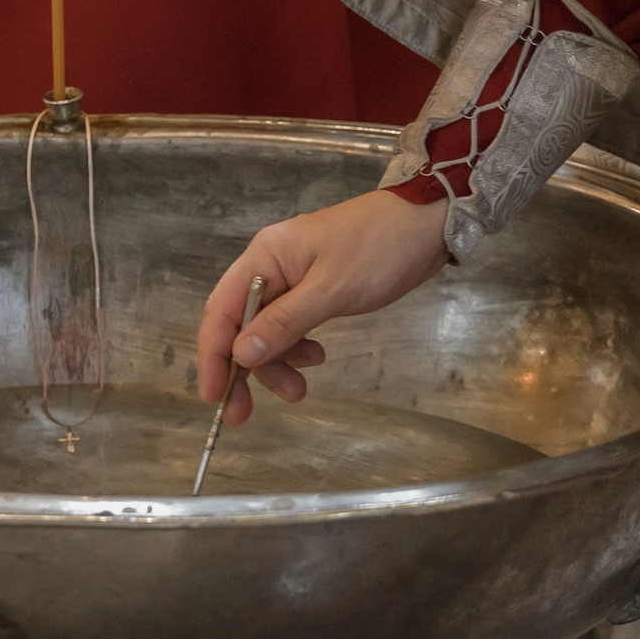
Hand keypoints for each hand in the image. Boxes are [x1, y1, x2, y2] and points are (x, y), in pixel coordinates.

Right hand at [195, 192, 451, 423]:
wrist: (426, 224)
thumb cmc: (378, 250)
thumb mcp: (331, 290)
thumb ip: (284, 323)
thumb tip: (240, 355)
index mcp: (264, 257)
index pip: (221, 311)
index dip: (212, 356)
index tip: (213, 397)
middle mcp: (270, 267)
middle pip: (241, 326)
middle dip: (245, 370)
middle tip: (246, 415)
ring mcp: (292, 279)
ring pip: (267, 331)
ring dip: (278, 364)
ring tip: (301, 388)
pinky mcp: (314, 289)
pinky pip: (291, 326)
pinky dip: (298, 347)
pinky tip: (317, 358)